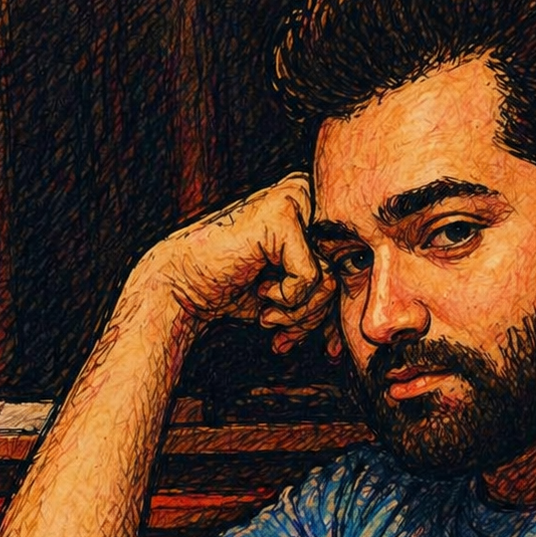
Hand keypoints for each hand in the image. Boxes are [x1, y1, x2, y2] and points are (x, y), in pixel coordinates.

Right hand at [142, 172, 337, 354]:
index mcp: (311, 209)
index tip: (306, 341)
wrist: (184, 286)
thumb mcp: (289, 296)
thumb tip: (351, 332)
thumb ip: (322, 298)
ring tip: (268, 311)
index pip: (344, 266)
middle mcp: (306, 195)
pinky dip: (287, 298)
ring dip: (298, 312)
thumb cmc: (234, 289)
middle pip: (341, 273)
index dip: (327, 313)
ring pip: (329, 279)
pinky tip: (261, 291)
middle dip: (313, 315)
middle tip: (277, 326)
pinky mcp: (283, 215)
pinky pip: (312, 276)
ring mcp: (295, 200)